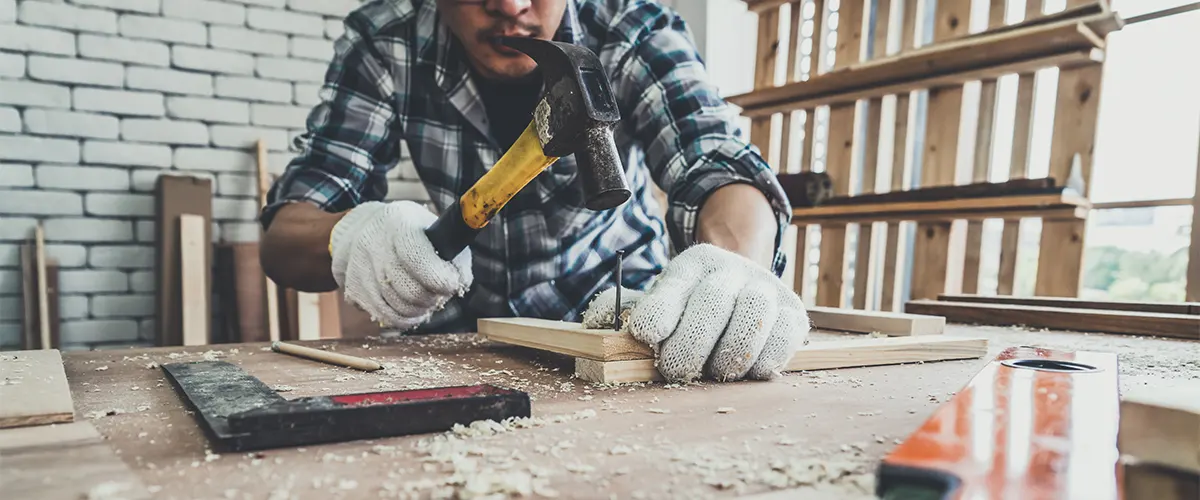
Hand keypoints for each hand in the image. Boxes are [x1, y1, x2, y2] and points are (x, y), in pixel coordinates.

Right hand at [329, 201, 472, 330]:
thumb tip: (457, 285)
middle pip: (411, 291)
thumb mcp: (433, 230)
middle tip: (437, 293)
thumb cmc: (411, 233)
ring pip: (400, 308)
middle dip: (432, 298)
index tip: (451, 285)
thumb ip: (453, 256)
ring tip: (425, 299)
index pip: (417, 258)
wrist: (365, 230)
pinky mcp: (353, 288)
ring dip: (420, 309)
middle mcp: (374, 243)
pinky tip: (411, 308)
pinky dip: (405, 318)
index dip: (439, 279)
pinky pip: (386, 316)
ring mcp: (360, 267)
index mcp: (398, 223)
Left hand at [582, 244, 808, 381]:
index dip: (659, 311)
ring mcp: (767, 289)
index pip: (674, 286)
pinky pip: (783, 339)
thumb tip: (595, 324)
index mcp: (693, 264)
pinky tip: (744, 370)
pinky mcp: (794, 314)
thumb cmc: (690, 304)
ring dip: (727, 356)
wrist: (744, 285)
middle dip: (690, 345)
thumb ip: (624, 310)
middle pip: (713, 304)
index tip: (646, 335)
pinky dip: (762, 362)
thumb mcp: (656, 297)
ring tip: (713, 371)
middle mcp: (732, 270)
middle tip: (675, 371)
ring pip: (751, 320)